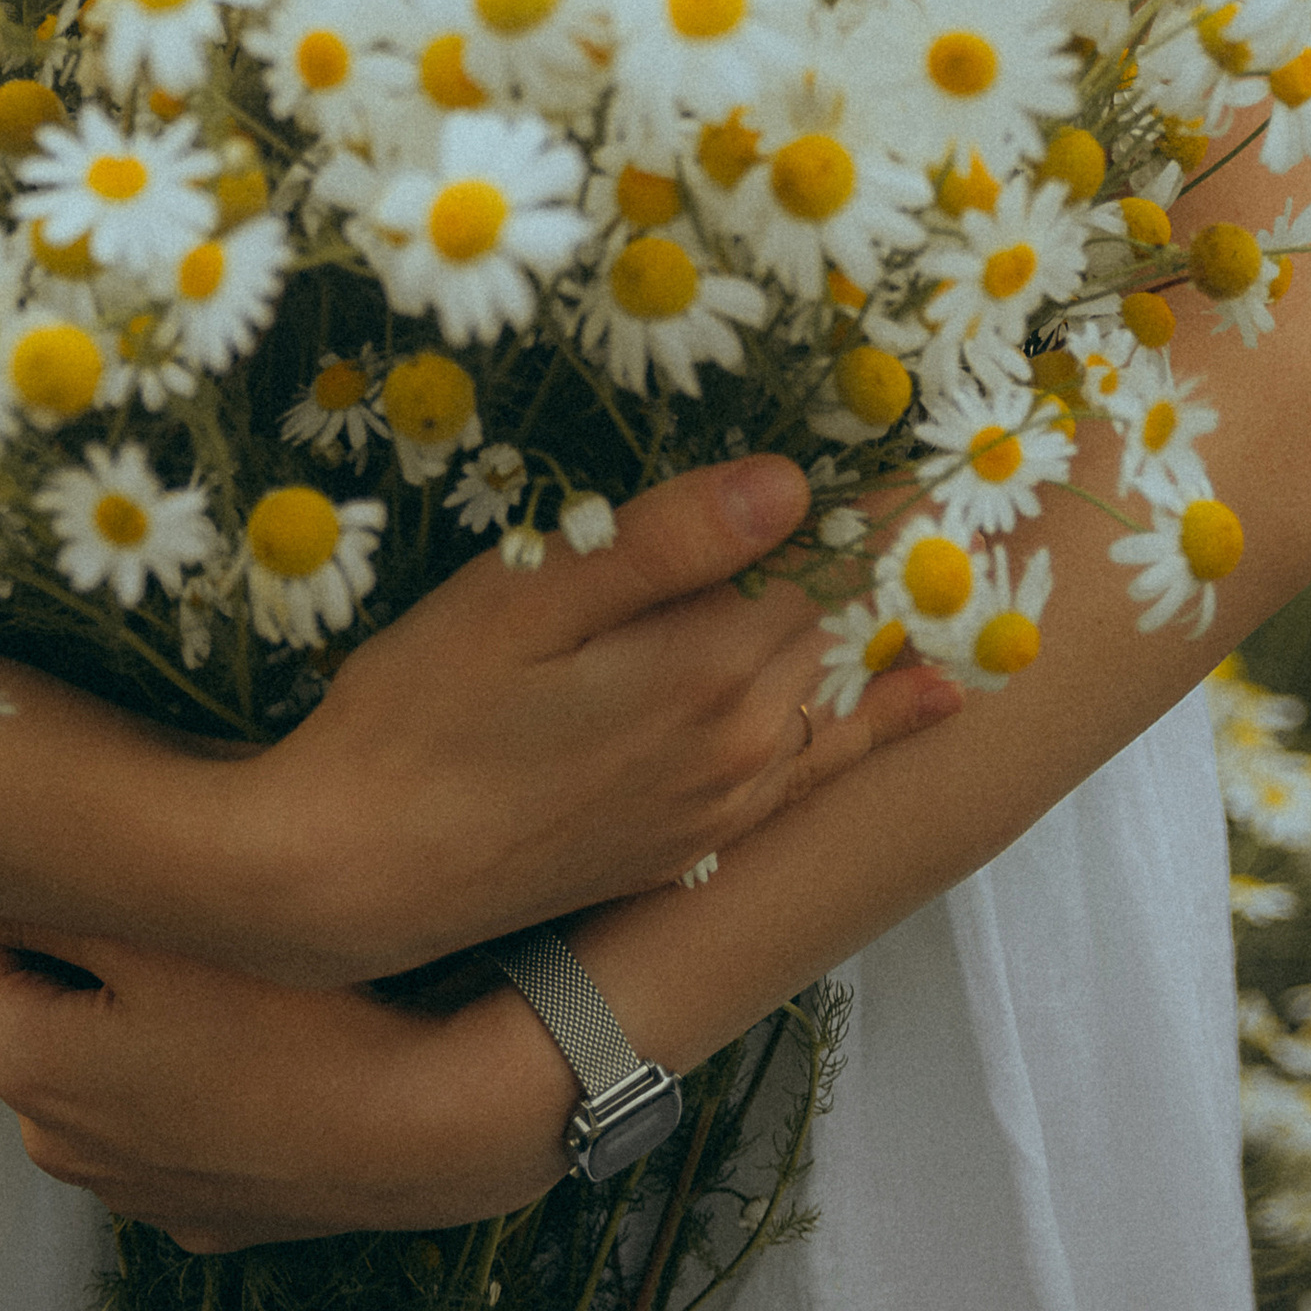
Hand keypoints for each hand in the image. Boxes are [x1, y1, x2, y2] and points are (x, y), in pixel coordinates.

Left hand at [0, 910, 569, 1253]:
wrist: (422, 1127)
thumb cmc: (289, 1015)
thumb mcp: (156, 928)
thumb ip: (48, 899)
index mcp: (31, 1066)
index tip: (8, 834)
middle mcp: (61, 1146)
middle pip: (28, 1013)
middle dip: (55, 948)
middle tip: (117, 879)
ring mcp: (132, 1191)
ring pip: (96, 1073)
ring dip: (117, 1016)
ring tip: (187, 953)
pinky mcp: (199, 1211)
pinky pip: (161, 1121)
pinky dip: (176, 1077)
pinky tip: (237, 1038)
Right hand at [218, 456, 960, 985]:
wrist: (354, 875)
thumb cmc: (419, 714)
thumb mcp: (525, 600)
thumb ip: (664, 544)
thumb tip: (790, 484)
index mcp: (710, 671)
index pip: (829, 558)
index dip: (881, 494)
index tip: (944, 435)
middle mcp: (743, 747)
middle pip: (841, 623)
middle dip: (884, 548)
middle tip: (946, 466)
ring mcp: (721, 809)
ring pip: (836, 696)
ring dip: (888, 623)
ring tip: (956, 552)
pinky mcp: (689, 848)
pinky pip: (816, 776)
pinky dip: (879, 729)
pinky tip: (928, 701)